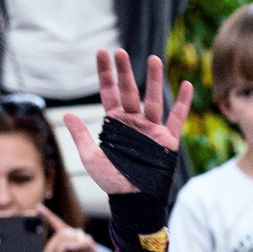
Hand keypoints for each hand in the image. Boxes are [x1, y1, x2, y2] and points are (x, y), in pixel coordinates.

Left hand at [65, 48, 191, 197]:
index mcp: (115, 122)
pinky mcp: (166, 140)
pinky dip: (182, 103)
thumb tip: (66, 114)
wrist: (132, 200)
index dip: (105, 73)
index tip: (102, 52)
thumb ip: (81, 136)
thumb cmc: (111, 181)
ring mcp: (151, 129)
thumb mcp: (90, 158)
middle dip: (125, 71)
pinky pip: (176, 118)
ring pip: (153, 99)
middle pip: (129, 90)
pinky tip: (186, 85)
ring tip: (154, 59)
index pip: (109, 92)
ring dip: (154, 80)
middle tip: (120, 51)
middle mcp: (133, 122)